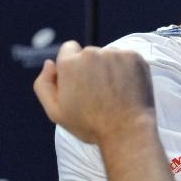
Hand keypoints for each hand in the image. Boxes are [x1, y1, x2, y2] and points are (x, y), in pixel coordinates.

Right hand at [33, 41, 155, 145]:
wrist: (127, 131)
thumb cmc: (90, 125)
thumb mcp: (55, 111)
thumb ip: (44, 84)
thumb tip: (50, 63)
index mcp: (69, 63)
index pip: (69, 48)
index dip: (73, 66)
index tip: (80, 82)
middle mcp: (92, 53)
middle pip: (89, 53)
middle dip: (91, 67)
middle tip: (98, 92)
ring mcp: (116, 54)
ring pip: (109, 55)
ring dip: (110, 67)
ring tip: (114, 92)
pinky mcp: (136, 58)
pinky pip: (127, 58)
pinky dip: (127, 69)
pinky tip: (127, 87)